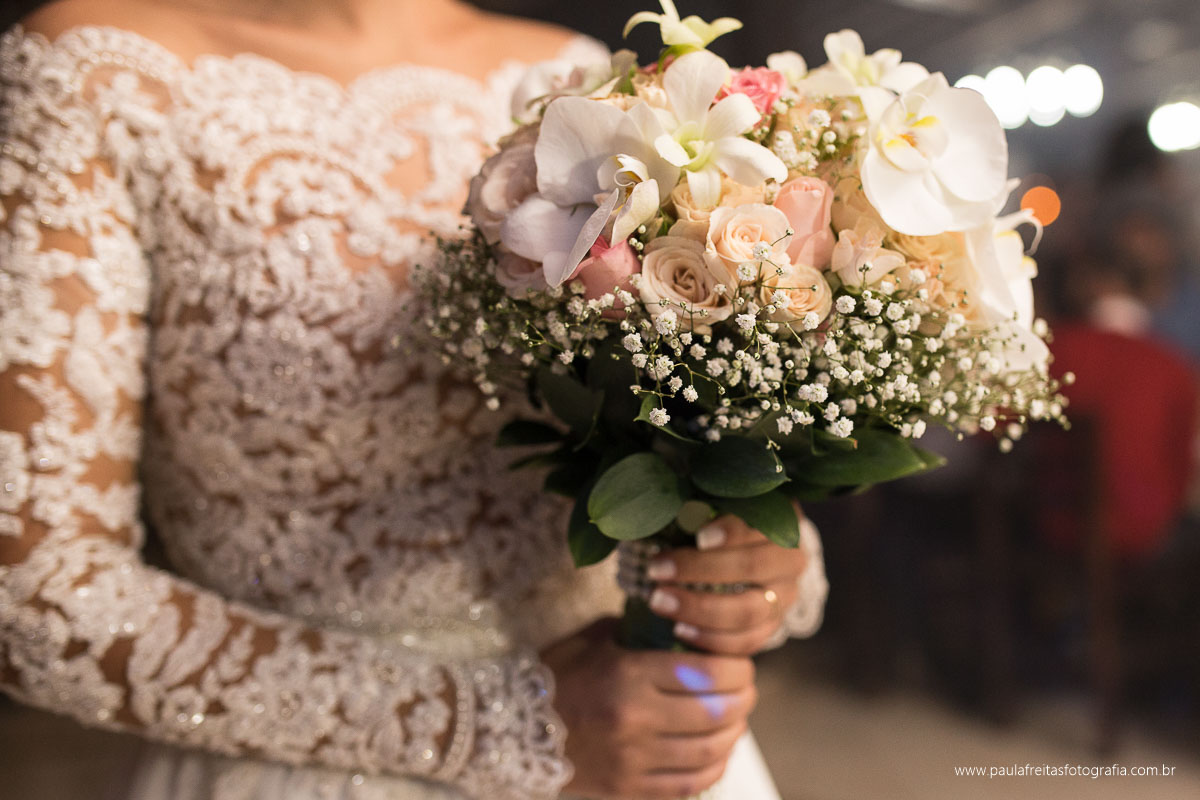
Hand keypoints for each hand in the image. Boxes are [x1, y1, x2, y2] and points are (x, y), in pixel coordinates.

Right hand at [542, 618, 756, 798]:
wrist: (512, 726)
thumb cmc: (558, 674)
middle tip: (745, 691)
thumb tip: (689, 626)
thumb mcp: (598, 639)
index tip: (742, 664)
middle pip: (716, 712)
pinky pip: (689, 784)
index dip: (737, 669)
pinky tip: (715, 752)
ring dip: (733, 735)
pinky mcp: (629, 788)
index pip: (707, 672)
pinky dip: (712, 768)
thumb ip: (644, 631)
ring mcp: (633, 759)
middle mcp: (635, 718)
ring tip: (735, 721)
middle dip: (743, 700)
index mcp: (628, 674)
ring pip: (709, 752)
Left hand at [644, 511, 809, 654]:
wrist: (750, 559)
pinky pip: (747, 640)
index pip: (759, 524)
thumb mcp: (714, 509)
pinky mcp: (772, 627)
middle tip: (657, 570)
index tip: (698, 536)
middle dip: (701, 569)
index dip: (731, 532)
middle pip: (752, 566)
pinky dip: (712, 639)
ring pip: (749, 610)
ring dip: (700, 609)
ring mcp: (784, 597)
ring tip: (660, 602)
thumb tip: (667, 510)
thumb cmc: (720, 526)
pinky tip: (680, 630)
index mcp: (779, 521)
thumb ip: (697, 509)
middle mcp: (789, 560)